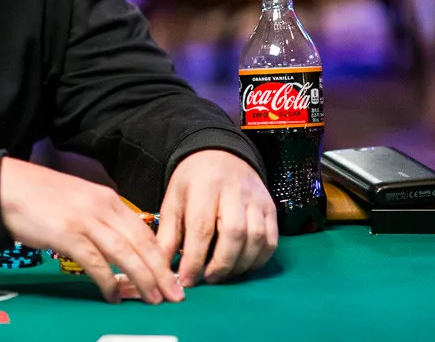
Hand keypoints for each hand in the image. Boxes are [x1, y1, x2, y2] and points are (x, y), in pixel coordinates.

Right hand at [0, 157, 183, 304]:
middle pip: (141, 243)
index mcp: (107, 198)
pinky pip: (96, 263)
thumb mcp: (79, 200)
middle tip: (175, 295)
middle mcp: (101, 207)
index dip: (161, 256)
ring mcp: (85, 220)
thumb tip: (119, 246)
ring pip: (125, 254)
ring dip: (143, 280)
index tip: (172, 276)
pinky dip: (108, 282)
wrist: (7, 186)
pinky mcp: (67, 234)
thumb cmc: (39, 196)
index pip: (144, 230)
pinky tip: (113, 295)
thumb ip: (100, 218)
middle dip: (161, 272)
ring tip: (153, 299)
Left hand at [157, 150, 277, 287]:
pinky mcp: (271, 208)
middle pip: (233, 234)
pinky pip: (271, 240)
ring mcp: (256, 199)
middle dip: (220, 264)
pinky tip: (242, 266)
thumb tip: (163, 267)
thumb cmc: (193, 181)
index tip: (186, 280)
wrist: (219, 154)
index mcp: (204, 187)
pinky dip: (258, 259)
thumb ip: (169, 234)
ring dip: (240, 265)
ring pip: (256, 239)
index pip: (201, 228)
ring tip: (223, 274)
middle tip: (207, 279)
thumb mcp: (174, 200)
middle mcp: (234, 191)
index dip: (194, 259)